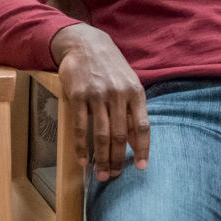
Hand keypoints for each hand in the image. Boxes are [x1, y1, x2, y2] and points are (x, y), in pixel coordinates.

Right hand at [51, 23, 149, 181]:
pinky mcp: (77, 97)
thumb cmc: (112, 68)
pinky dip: (81, 147)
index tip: (142, 167)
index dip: (143, 148)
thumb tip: (136, 141)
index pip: (142, 126)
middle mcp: (118, 95)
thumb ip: (133, 110)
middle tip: (114, 176)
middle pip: (120, 135)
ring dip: (101, 158)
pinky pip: (80, 127)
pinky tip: (82, 160)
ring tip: (101, 174)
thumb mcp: (129, 83)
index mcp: (135, 92)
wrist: (87, 44)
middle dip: (118, 159)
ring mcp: (97, 96)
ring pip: (101, 134)